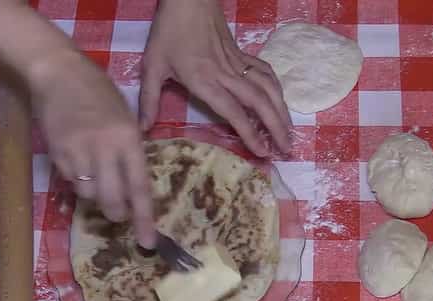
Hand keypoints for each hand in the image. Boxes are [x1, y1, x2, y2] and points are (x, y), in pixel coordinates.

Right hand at [27, 50, 155, 247]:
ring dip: (94, 194)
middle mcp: (105, 149)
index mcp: (128, 138)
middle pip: (112, 200)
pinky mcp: (57, 154)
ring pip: (88, 195)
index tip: (148, 241)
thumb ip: (131, 149)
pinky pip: (70, 181)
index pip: (139, 187)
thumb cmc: (98, 92)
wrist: (58, 72)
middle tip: (118, 214)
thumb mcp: (125, 117)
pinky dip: (76, 180)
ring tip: (94, 174)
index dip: (144, 218)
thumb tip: (133, 186)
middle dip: (117, 213)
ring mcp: (78, 153)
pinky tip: (77, 160)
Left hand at [140, 0, 291, 156]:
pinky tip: (280, 103)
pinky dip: (277, 90)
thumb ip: (148, 100)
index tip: (262, 152)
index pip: (234, 112)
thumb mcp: (152, 66)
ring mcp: (238, 64)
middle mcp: (226, 74)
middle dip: (276, 128)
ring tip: (289, 132)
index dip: (251, 134)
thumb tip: (143, 130)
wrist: (188, 0)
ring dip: (282, 111)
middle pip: (259, 104)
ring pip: (268, 89)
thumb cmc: (168, 32)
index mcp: (204, 81)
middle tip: (287, 150)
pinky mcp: (243, 55)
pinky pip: (266, 74)